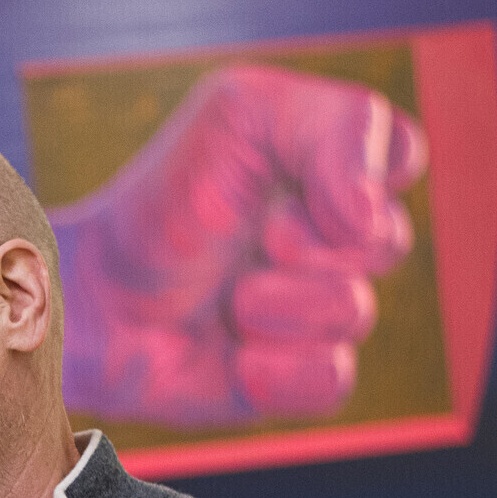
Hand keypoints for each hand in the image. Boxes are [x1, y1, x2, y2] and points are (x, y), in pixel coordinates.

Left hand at [50, 65, 426, 428]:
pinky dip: (274, 367)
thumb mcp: (242, 113)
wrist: (94, 295)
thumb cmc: (163, 200)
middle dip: (305, 238)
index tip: (295, 173)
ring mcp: (318, 318)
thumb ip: (337, 126)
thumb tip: (372, 217)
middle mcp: (334, 247)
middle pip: (388, 241)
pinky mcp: (295, 384)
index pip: (402, 154)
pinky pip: (330, 379)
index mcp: (329, 173)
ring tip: (225, 300)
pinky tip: (233, 354)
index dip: (362, 168)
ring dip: (273, 302)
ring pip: (353, 312)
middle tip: (250, 236)